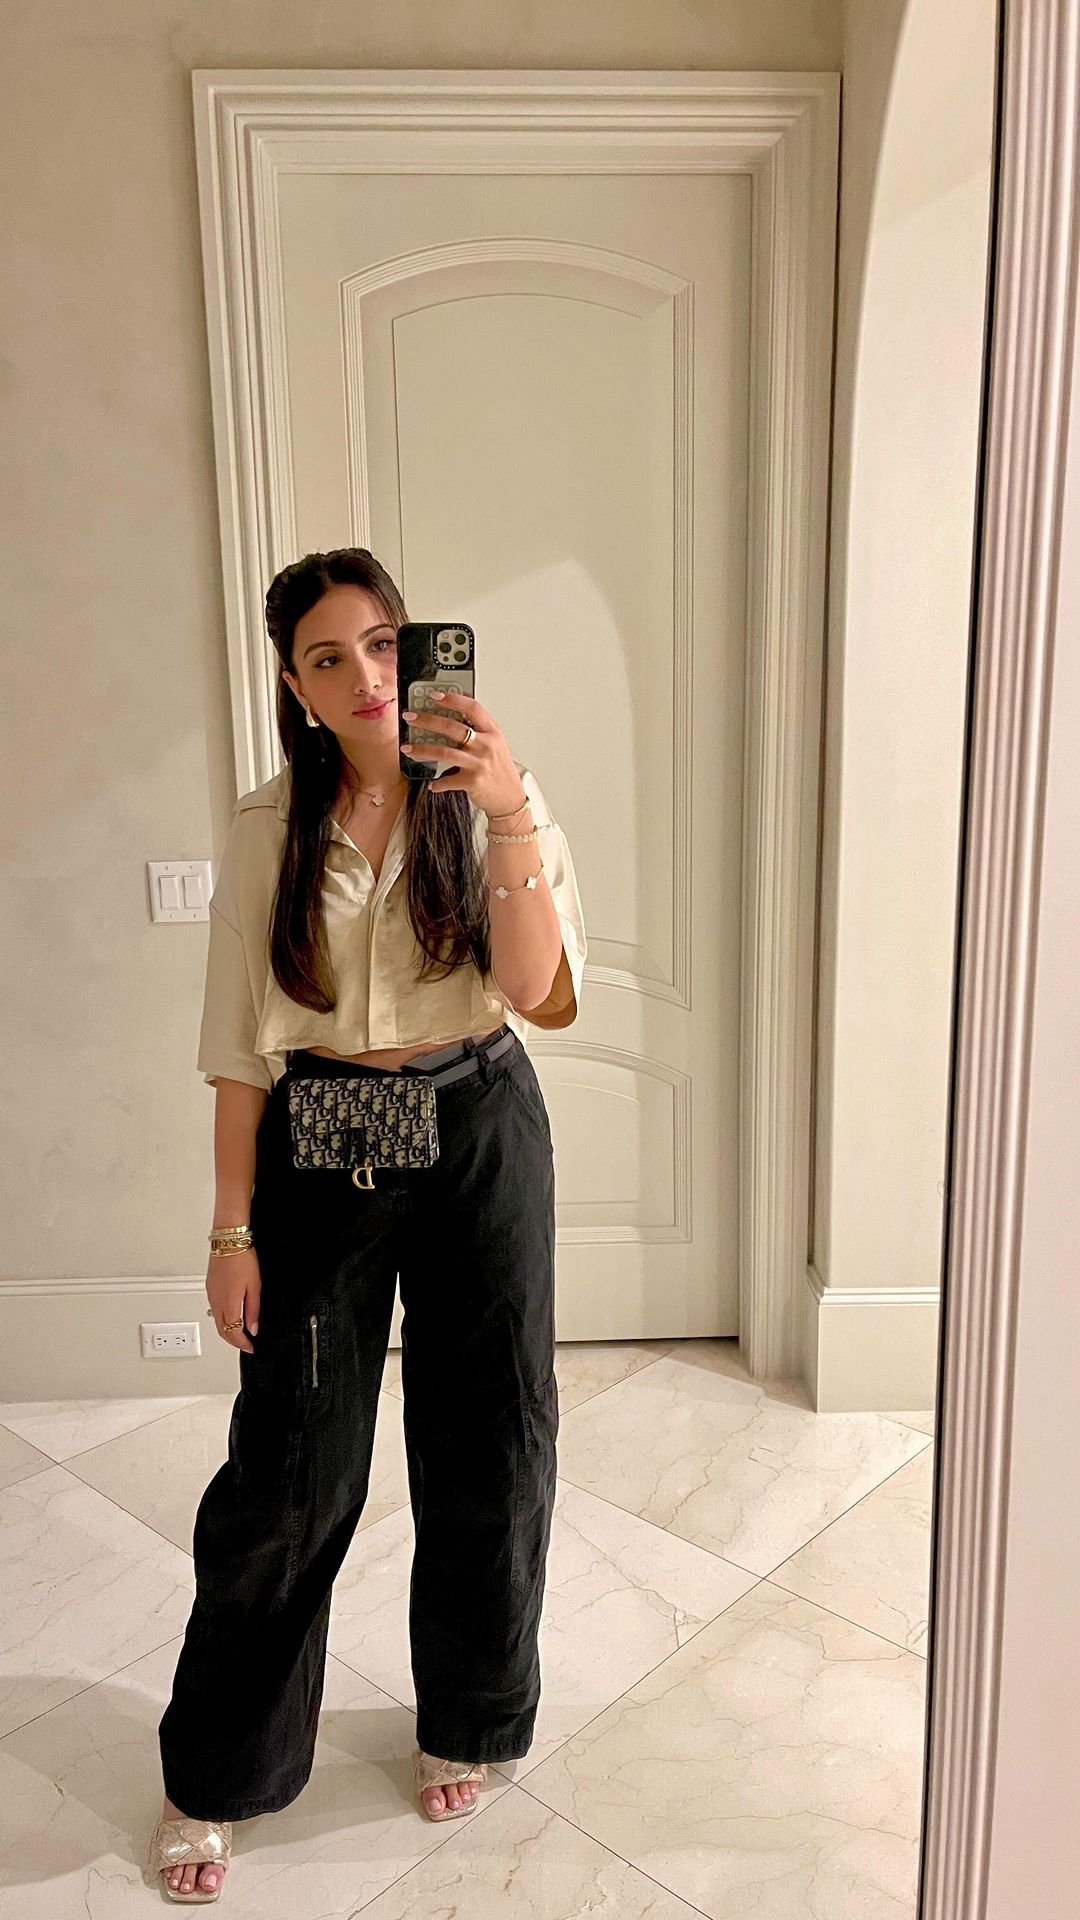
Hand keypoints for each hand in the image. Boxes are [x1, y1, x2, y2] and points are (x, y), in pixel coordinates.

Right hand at [205, 1248, 259, 1354]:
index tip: (250, 1347)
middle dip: (233, 1341)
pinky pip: (214, 1310)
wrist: (228, 1242)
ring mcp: (211, 1295)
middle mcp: (216, 1302)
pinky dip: (222, 1319)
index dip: (242, 1344)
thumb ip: (253, 1309)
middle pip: (222, 1331)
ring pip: (216, 1321)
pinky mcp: (209, 1288)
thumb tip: (253, 1327)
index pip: (233, 1333)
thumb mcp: (255, 1286)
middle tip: (245, 1344)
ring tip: (239, 1333)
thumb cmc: (242, 1259)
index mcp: (228, 1304)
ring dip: (226, 1330)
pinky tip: (230, 1316)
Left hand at [400, 689, 526, 817]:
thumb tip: (450, 720)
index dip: (452, 699)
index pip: (472, 708)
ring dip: (422, 749)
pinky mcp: (473, 782)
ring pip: (445, 752)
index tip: (434, 695)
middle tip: (410, 717)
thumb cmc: (500, 771)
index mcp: (492, 732)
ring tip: (406, 748)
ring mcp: (480, 764)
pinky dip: (437, 782)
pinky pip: (447, 780)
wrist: (510, 798)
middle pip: (452, 727)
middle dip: (427, 720)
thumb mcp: (495, 745)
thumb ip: (478, 732)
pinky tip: (432, 783)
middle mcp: (486, 745)